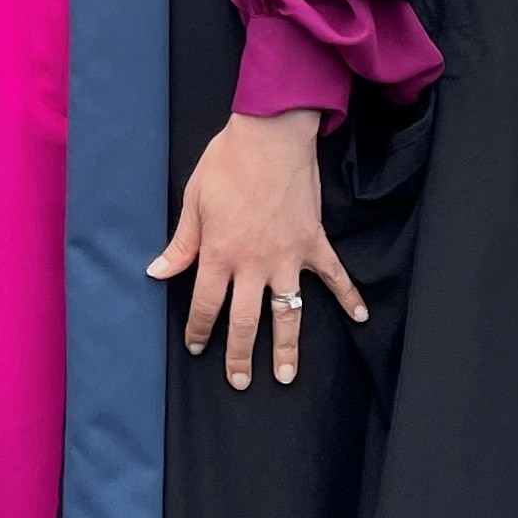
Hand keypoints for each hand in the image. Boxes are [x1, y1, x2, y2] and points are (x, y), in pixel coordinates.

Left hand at [150, 108, 367, 389]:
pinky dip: (348, 296)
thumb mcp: (194, 201)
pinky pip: (334, 276)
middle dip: (240, 355)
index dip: (198, 330)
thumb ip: (181, 243)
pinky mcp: (314, 242)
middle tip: (240, 382)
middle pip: (245, 321)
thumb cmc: (227, 162)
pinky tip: (360, 317)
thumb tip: (158, 272)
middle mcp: (254, 264)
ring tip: (287, 375)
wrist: (271, 135)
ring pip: (287, 312)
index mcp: (219, 254)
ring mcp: (288, 256)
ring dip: (287, 346)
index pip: (205, 304)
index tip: (196, 347)